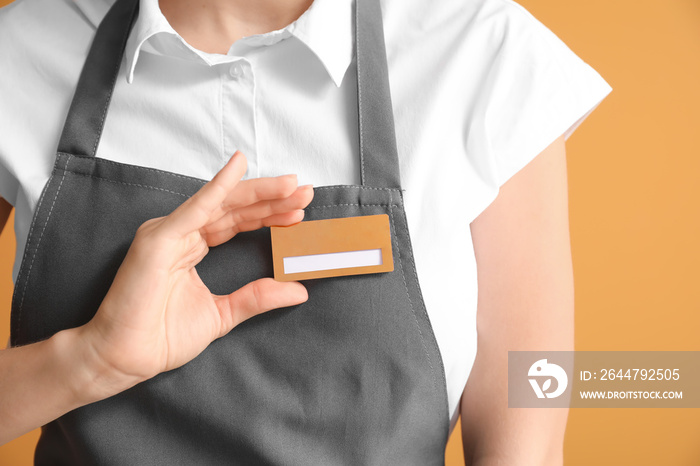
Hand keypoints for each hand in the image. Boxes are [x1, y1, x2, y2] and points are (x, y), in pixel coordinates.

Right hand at [79, 151, 312, 398]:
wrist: (126, 358)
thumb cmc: (161, 337)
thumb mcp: (223, 313)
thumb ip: (258, 297)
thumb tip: (299, 290)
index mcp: (192, 247)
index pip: (237, 222)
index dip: (268, 215)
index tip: (299, 212)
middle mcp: (182, 234)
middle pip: (234, 208)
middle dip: (271, 199)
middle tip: (304, 191)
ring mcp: (169, 233)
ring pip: (221, 203)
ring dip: (257, 192)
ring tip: (290, 185)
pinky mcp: (160, 238)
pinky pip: (195, 208)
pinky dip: (218, 186)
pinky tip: (239, 166)